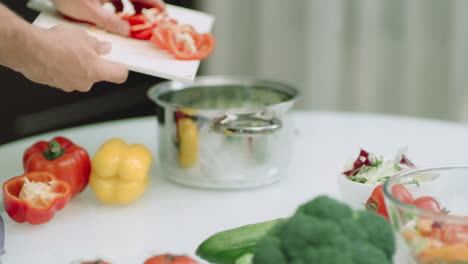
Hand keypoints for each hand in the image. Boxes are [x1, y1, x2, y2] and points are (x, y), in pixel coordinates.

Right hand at [21, 24, 127, 91]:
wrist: (29, 49)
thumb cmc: (56, 44)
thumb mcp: (83, 37)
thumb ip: (97, 45)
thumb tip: (104, 48)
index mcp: (97, 71)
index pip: (120, 75)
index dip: (121, 69)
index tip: (120, 64)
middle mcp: (86, 83)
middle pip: (98, 75)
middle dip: (94, 64)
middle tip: (87, 51)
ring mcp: (71, 86)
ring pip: (81, 76)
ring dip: (78, 66)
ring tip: (68, 52)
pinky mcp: (57, 85)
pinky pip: (66, 77)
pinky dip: (64, 69)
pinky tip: (57, 57)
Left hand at [51, 0, 165, 35]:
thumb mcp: (90, 12)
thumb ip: (110, 22)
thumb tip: (125, 30)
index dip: (155, 5)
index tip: (162, 14)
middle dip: (144, 9)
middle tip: (150, 21)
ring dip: (131, 7)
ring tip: (132, 21)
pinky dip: (117, 4)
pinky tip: (113, 13)